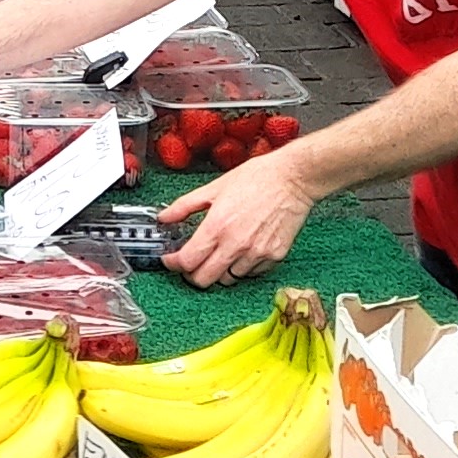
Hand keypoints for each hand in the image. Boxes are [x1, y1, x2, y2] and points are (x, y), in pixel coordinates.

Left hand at [158, 150, 318, 286]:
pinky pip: (250, 273)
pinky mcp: (274, 257)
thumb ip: (185, 206)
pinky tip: (241, 251)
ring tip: (219, 254)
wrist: (293, 179)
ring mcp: (256, 253)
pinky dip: (242, 267)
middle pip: (204, 280)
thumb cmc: (256, 178)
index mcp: (217, 226)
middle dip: (192, 274)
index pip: (187, 261)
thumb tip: (164, 217)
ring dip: (218, 271)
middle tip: (191, 262)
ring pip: (227, 280)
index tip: (170, 259)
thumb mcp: (214, 187)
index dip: (173, 263)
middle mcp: (236, 244)